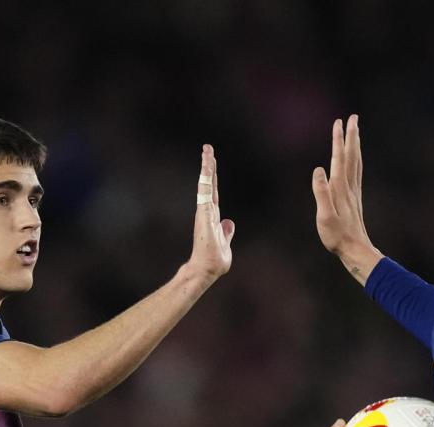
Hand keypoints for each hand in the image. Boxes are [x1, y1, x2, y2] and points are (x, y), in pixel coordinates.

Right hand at [184, 144, 234, 283]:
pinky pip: (206, 193)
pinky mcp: (204, 215)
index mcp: (213, 216)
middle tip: (207, 148)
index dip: (214, 177)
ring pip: (206, 185)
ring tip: (207, 151)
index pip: (214, 192)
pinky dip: (206, 180)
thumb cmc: (214, 260)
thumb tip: (229, 222)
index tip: (212, 161)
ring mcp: (205, 212)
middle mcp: (208, 211)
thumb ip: (227, 232)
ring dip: (207, 167)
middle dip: (209, 165)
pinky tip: (207, 167)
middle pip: (209, 183)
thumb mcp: (225, 243)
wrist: (206, 270)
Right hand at [312, 115, 382, 284]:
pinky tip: (354, 159)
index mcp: (340, 188)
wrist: (355, 249)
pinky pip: (356, 172)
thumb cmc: (337, 236)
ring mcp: (353, 192)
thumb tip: (318, 170)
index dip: (339, 140)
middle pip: (351, 155)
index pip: (339, 158)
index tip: (339, 122)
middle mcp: (349, 186)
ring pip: (356, 162)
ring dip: (355, 145)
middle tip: (353, 117)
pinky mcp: (354, 198)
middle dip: (352, 135)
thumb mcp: (324, 216)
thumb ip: (321, 193)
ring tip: (355, 132)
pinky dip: (356, 159)